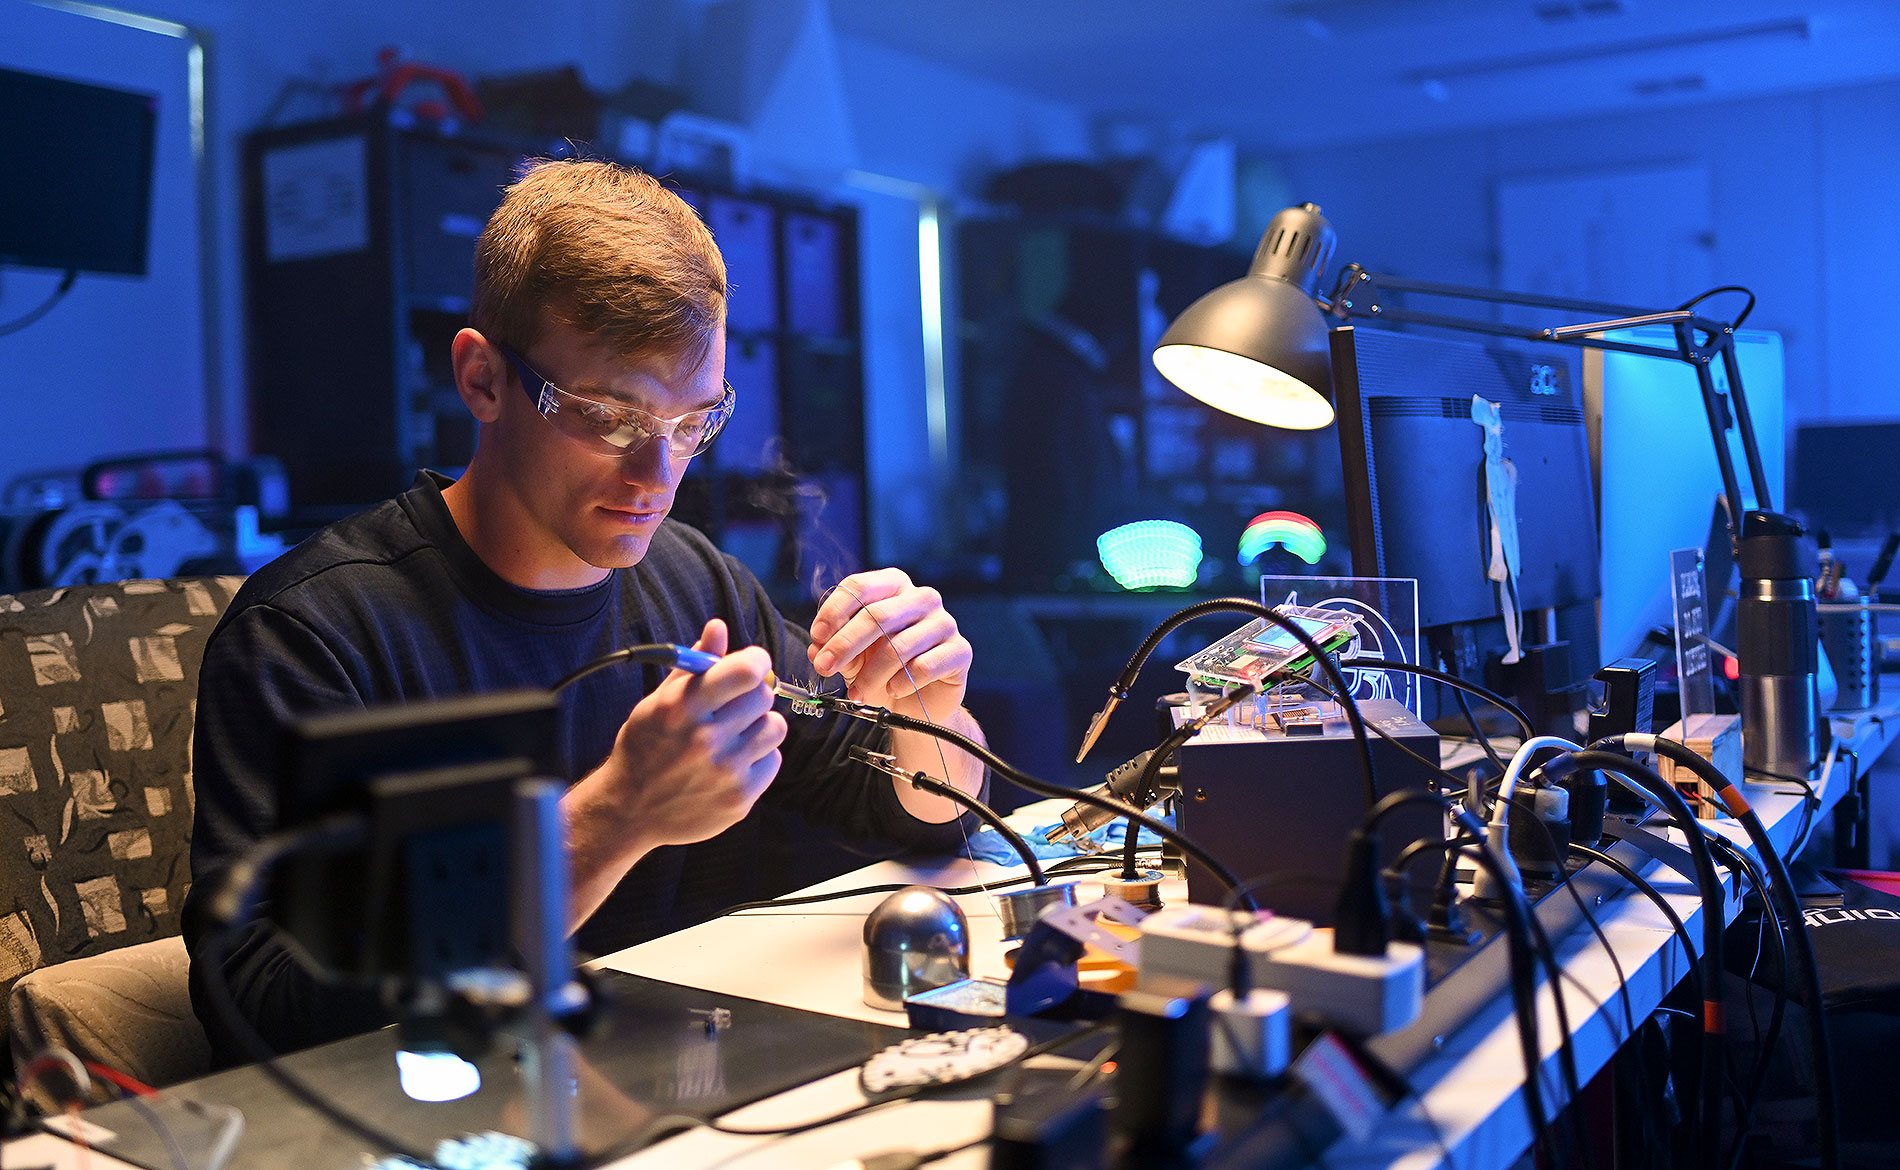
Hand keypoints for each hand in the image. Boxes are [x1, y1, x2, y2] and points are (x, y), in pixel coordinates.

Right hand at [595, 618, 785, 849]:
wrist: (630, 809)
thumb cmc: (645, 747)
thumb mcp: (659, 700)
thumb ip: (694, 663)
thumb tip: (719, 627)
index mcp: (682, 707)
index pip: (746, 671)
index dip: (755, 661)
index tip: (750, 665)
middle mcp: (705, 739)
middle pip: (763, 695)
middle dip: (751, 694)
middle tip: (731, 706)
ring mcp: (725, 772)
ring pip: (775, 727)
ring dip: (758, 726)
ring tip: (733, 735)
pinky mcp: (740, 798)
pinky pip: (773, 759)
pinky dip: (758, 757)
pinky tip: (733, 761)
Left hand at [808, 569, 971, 720]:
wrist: (919, 703)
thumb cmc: (884, 671)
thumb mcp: (853, 658)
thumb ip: (834, 647)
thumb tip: (817, 647)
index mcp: (894, 586)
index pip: (859, 586)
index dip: (834, 611)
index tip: (818, 636)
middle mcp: (922, 598)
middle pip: (877, 615)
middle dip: (845, 644)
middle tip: (825, 667)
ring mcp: (944, 623)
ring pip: (899, 646)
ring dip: (870, 674)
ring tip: (857, 693)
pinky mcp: (960, 651)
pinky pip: (924, 666)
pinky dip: (901, 683)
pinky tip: (893, 691)